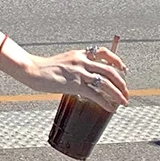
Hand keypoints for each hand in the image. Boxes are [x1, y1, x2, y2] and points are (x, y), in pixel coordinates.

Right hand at [13, 44, 128, 110]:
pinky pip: (96, 95)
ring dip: (118, 94)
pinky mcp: (76, 84)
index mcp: (80, 54)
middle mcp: (83, 61)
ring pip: (107, 83)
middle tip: (126, 92)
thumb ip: (76, 65)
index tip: (123, 69)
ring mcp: (80, 73)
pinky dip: (106, 102)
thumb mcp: (64, 60)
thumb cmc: (45, 68)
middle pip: (110, 70)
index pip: (104, 52)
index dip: (117, 60)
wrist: (33, 70)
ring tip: (123, 101)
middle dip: (122, 83)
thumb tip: (85, 77)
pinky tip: (110, 108)